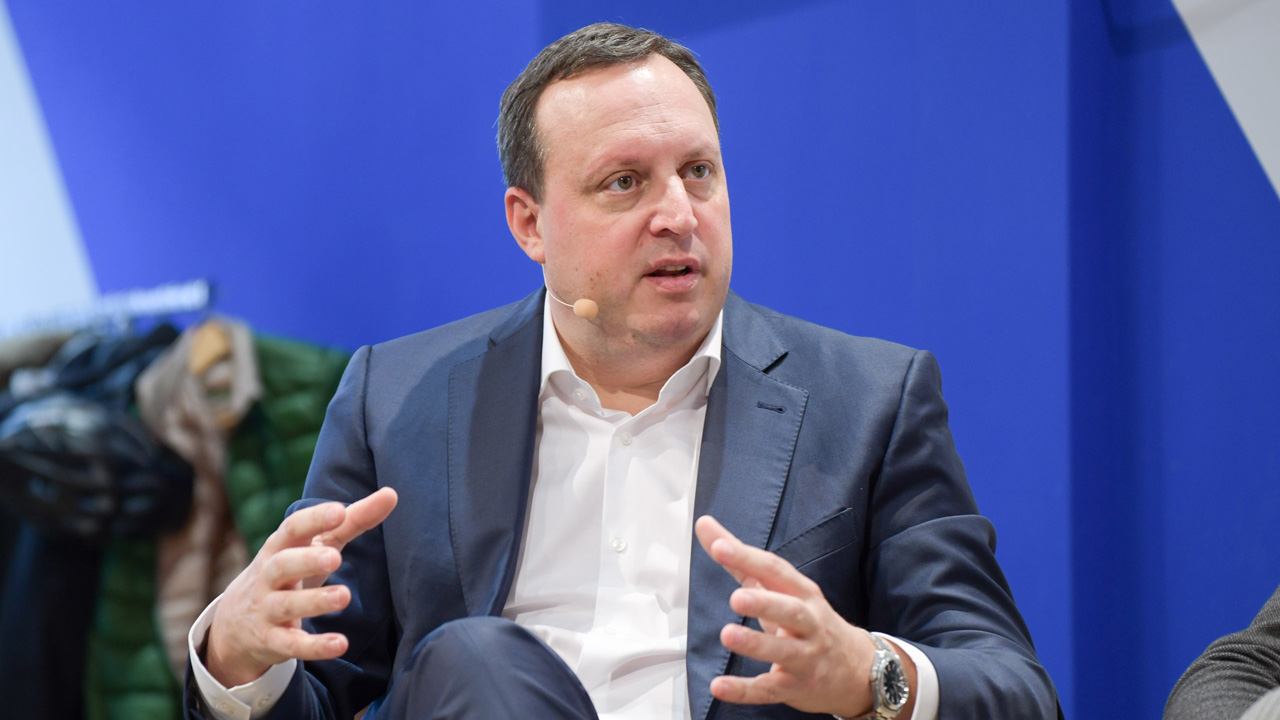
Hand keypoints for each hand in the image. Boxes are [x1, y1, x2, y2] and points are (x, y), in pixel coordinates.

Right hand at [206, 487, 397, 686]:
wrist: (236, 622)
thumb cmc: (292, 570)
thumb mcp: (315, 544)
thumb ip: (352, 521)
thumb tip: (391, 494)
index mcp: (280, 546)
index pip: (292, 528)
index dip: (314, 519)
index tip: (338, 511)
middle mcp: (270, 576)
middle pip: (282, 565)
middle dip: (306, 560)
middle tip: (335, 557)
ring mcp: (268, 609)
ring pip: (286, 605)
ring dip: (315, 601)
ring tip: (344, 596)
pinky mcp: (272, 641)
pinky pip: (291, 644)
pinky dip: (314, 646)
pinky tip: (340, 644)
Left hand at [694, 515, 914, 717]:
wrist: (857, 669)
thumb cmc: (807, 621)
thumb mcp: (780, 589)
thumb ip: (740, 559)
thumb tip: (705, 525)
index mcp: (802, 593)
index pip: (776, 571)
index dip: (748, 558)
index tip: (719, 545)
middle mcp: (808, 623)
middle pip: (791, 610)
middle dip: (765, 603)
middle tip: (736, 598)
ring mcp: (805, 657)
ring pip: (783, 651)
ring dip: (756, 644)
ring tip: (728, 635)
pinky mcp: (795, 687)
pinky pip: (769, 689)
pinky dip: (744, 690)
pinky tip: (719, 687)